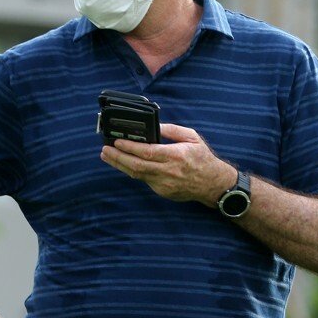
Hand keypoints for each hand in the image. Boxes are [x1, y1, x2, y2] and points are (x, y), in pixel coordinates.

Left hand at [100, 123, 235, 203]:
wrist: (212, 184)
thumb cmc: (202, 158)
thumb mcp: (192, 137)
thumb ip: (172, 130)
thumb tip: (155, 125)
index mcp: (175, 155)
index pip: (146, 152)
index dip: (129, 147)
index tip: (117, 141)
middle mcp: (167, 171)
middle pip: (136, 165)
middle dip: (117, 157)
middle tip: (104, 150)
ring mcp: (163, 183)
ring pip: (136, 174)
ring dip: (119, 165)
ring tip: (107, 156)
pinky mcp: (162, 191)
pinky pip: (144, 179)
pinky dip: (133, 171)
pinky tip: (124, 163)